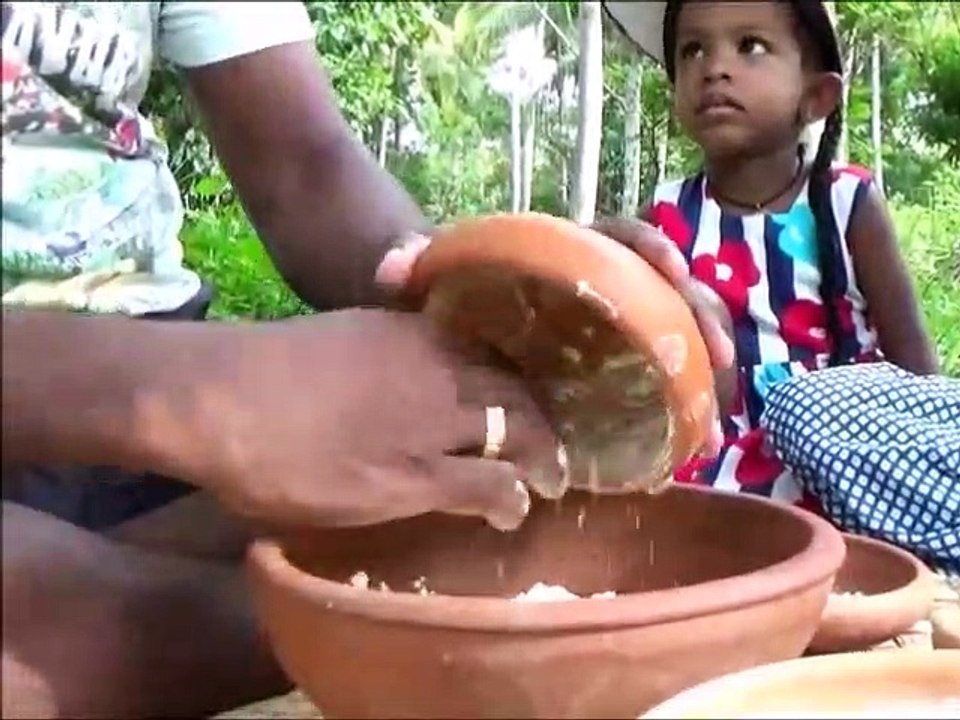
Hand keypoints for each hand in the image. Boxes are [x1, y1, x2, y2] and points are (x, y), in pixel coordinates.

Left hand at [194, 309, 561, 529]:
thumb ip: (461, 489)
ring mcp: (402, 333)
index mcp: (453, 404)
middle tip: (539, 453)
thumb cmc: (295, 460)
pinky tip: (446, 384)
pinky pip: (439, 340)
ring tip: (504, 420)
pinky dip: (462, 365)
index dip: (545, 459)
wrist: (205, 393)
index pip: (525, 428)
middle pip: (509, 385)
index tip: (554, 488)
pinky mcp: (367, 322)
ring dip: (501, 388)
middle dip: (532, 419)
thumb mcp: (383, 493)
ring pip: (477, 358)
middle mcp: (441, 357)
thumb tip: (526, 496)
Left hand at [374, 219, 735, 457]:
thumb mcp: (421, 273)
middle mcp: (599, 285)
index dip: (652, 248)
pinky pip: (657, 381)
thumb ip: (408, 264)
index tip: (674, 270)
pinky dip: (679, 409)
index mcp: (563, 253)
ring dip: (704, 376)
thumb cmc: (436, 287)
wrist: (436, 316)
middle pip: (667, 291)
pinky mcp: (609, 367)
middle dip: (702, 322)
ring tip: (714, 428)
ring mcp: (610, 328)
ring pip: (675, 339)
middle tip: (722, 364)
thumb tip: (391, 267)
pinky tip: (691, 447)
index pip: (618, 237)